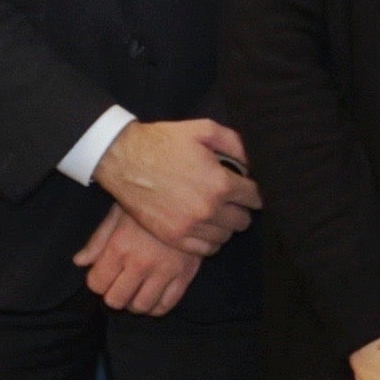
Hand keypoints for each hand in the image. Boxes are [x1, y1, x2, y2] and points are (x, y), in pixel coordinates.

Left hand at [77, 204, 200, 315]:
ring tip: (135, 290)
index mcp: (120, 246)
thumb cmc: (149, 203)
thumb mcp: (117, 214)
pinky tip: (152, 296)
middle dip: (112, 294)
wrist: (188, 199)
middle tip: (118, 284)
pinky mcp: (184, 275)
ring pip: (140, 306)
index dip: (96, 280)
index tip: (102, 274)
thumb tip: (80, 261)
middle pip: (116, 300)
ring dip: (133, 302)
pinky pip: (166, 305)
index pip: (96, 283)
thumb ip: (97, 240)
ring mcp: (164, 272)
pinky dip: (155, 307)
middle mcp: (141, 263)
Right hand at [103, 116, 261, 261]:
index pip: (256, 197)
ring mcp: (190, 227)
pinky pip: (207, 249)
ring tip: (216, 210)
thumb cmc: (164, 142)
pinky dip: (210, 239)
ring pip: (227, 236)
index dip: (253, 191)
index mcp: (220, 183)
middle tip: (230, 198)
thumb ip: (236, 143)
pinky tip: (205, 225)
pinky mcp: (174, 237)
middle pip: (244, 220)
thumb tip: (254, 161)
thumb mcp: (204, 129)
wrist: (124, 159)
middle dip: (241, 208)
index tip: (246, 187)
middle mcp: (209, 209)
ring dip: (226, 224)